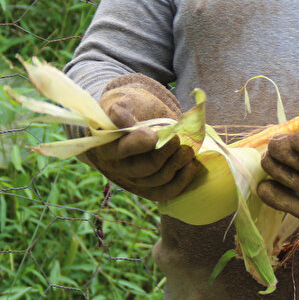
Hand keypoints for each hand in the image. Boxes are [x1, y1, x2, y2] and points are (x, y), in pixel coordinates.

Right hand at [82, 74, 197, 200]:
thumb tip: (123, 119)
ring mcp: (134, 181)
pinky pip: (164, 192)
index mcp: (108, 147)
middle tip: (177, 139)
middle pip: (143, 168)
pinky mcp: (148, 189)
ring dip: (176, 165)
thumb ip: (120, 110)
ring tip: (188, 150)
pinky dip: (181, 181)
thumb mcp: (120, 106)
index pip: (122, 149)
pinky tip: (191, 165)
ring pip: (156, 181)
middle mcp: (119, 168)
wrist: (129, 129)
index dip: (139, 143)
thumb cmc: (126, 115)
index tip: (154, 134)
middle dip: (164, 153)